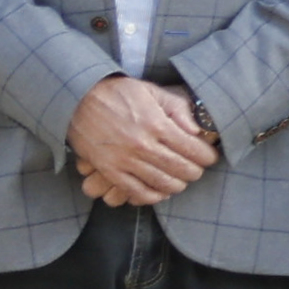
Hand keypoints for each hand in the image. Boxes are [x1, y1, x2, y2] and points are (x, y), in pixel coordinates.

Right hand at [66, 73, 217, 206]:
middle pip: (181, 170)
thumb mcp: (153, 92)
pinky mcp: (109, 170)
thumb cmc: (119, 93)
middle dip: (195, 172)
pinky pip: (135, 191)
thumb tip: (197, 130)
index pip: (193, 150)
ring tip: (180, 180)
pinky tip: (159, 192)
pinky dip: (151, 196)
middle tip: (196, 169)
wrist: (78, 98)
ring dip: (177, 185)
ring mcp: (124, 160)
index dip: (207, 157)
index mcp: (157, 124)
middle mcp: (143, 145)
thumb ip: (178, 109)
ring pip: (162, 184)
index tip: (209, 157)